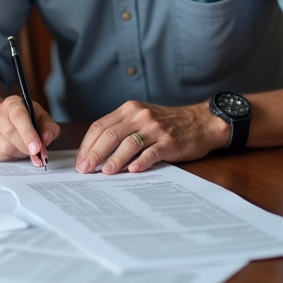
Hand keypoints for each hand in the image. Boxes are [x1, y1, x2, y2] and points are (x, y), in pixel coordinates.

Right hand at [0, 95, 60, 164]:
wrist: (2, 122)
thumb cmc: (26, 120)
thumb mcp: (41, 118)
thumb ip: (49, 127)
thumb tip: (46, 138)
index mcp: (12, 103)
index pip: (18, 116)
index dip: (28, 134)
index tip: (37, 148)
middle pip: (11, 134)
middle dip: (26, 147)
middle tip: (36, 154)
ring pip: (5, 148)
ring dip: (19, 153)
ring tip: (23, 148)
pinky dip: (9, 158)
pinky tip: (12, 151)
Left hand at [76, 100, 225, 174]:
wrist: (201, 122)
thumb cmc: (168, 124)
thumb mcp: (142, 119)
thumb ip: (121, 130)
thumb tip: (95, 154)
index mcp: (129, 110)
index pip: (100, 126)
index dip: (87, 145)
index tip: (80, 161)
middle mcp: (140, 116)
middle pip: (111, 135)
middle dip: (95, 154)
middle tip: (85, 170)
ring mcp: (155, 128)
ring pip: (129, 143)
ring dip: (115, 159)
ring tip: (105, 172)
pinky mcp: (170, 141)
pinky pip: (152, 152)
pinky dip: (141, 162)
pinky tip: (132, 171)